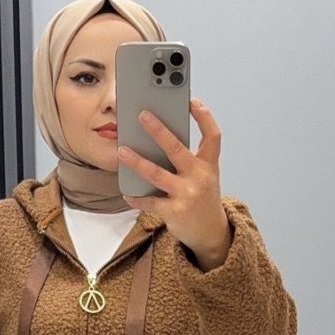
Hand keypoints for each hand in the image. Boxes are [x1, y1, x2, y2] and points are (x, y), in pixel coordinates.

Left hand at [117, 98, 231, 261]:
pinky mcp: (174, 211)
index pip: (212, 136)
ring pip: (157, 174)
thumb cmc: (203, 199)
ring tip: (122, 151)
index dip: (204, 117)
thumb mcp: (204, 176)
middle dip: (159, 131)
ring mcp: (187, 195)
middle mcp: (200, 178)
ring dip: (137, 162)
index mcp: (209, 165)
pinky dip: (136, 197)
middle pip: (177, 149)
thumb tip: (159, 138)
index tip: (192, 101)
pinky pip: (150, 201)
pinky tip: (127, 193)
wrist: (211, 233)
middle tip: (142, 116)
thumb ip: (188, 159)